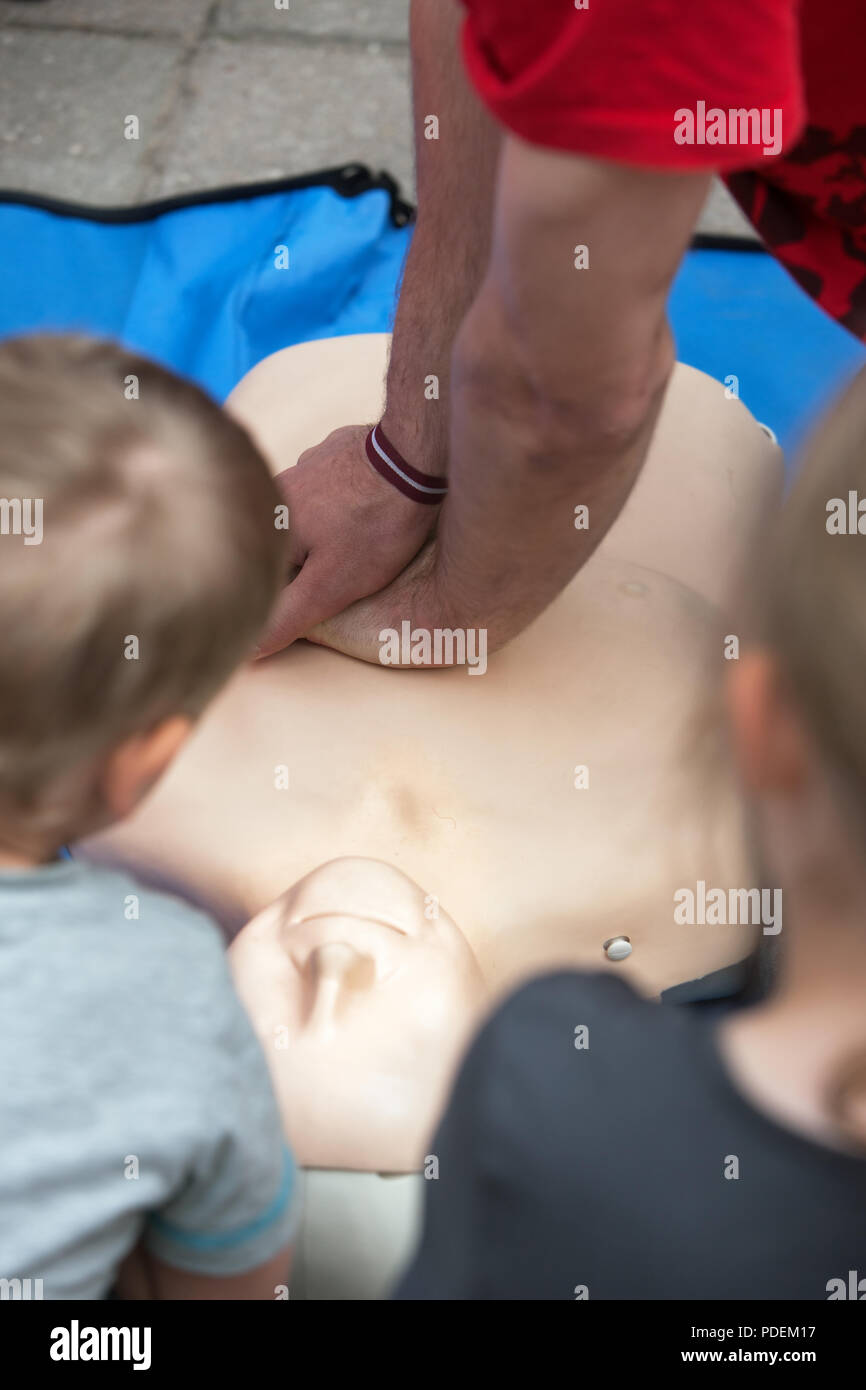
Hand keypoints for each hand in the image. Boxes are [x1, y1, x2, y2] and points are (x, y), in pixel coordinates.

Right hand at [256, 424, 438, 658]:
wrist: (415, 457)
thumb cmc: (374, 525)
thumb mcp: (329, 586)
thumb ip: (287, 617)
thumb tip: (249, 648)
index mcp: (267, 524)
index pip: (267, 576)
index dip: (300, 592)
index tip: (332, 588)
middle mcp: (277, 488)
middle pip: (288, 545)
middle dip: (316, 562)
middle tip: (357, 562)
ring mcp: (306, 464)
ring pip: (310, 517)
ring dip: (331, 533)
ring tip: (366, 537)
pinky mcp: (335, 451)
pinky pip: (333, 488)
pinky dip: (347, 503)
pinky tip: (371, 509)